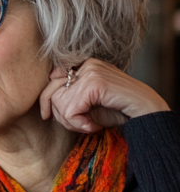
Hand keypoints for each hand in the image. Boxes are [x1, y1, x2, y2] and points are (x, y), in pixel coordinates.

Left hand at [40, 58, 169, 133]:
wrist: (144, 112)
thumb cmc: (116, 109)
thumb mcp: (87, 102)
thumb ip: (69, 96)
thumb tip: (47, 100)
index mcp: (84, 65)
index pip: (52, 80)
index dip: (47, 100)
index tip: (47, 115)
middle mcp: (86, 65)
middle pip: (51, 92)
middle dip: (58, 115)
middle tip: (75, 125)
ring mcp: (91, 72)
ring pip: (59, 103)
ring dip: (71, 122)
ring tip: (88, 125)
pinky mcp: (95, 83)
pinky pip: (71, 110)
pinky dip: (79, 124)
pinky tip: (93, 127)